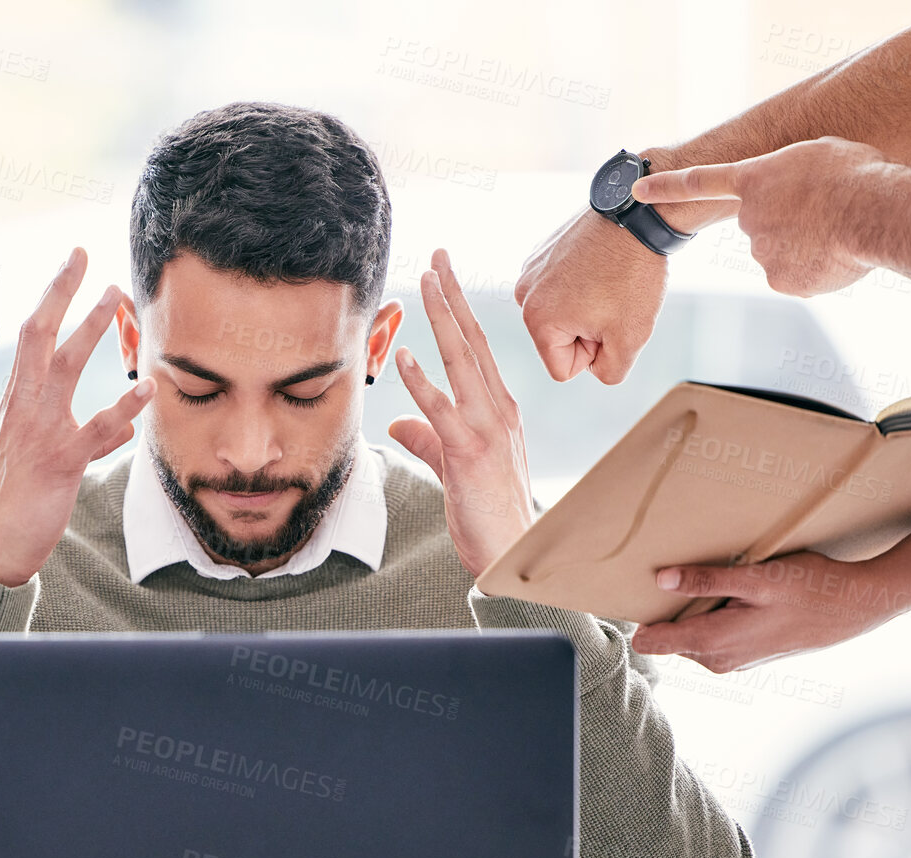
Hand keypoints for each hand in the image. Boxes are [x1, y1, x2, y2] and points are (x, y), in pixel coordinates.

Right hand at [0, 248, 153, 587]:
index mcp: (18, 401)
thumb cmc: (17, 499)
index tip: (73, 262)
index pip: (32, 336)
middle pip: (39, 336)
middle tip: (86, 256)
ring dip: (90, 328)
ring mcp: (40, 432)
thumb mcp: (43, 458)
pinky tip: (147, 387)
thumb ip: (82, 438)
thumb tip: (119, 432)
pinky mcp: (60, 462)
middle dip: (62, 292)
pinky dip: (123, 406)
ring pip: (64, 368)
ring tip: (116, 297)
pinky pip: (95, 429)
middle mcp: (24, 408)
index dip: (52, 295)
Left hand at [389, 249, 536, 576]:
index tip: (444, 275)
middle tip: (439, 255)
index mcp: (498, 408)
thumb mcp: (453, 464)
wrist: (512, 550)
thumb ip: (426, 437)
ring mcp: (487, 428)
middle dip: (454, 295)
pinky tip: (404, 355)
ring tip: (427, 282)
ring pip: (462, 361)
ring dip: (443, 319)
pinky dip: (422, 382)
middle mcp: (498, 409)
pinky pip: (442, 409)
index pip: (475, 347)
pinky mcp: (470, 452)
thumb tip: (398, 420)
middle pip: (472, 340)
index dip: (459, 308)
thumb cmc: (487, 511)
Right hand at [513, 206, 668, 383]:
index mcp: (536, 321)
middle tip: (611, 299)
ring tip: (607, 281)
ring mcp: (530, 270)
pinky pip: (562, 287)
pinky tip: (600, 265)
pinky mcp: (542, 252)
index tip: (609, 322)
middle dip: (587, 330)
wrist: (637, 214)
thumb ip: (608, 372)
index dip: (594, 355)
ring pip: (561, 314)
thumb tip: (593, 367)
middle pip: (558, 341)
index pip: (562, 370)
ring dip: (585, 306)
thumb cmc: (632, 277)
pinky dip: (582, 282)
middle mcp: (523, 295)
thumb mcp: (630, 340)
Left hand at [630, 551, 894, 671]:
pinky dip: (713, 616)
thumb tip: (660, 579)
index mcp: (711, 642)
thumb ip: (706, 581)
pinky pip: (711, 636)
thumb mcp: (756, 578)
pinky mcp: (743, 656)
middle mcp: (716, 659)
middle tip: (684, 574)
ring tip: (717, 582)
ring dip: (694, 611)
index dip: (640, 615)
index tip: (637, 591)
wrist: (853, 608)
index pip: (650, 640)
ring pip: (690, 635)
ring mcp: (730, 661)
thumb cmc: (808, 588)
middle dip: (670, 608)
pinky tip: (734, 596)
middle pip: (668, 635)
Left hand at [633, 137, 884, 295]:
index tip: (637, 189)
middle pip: (762, 224)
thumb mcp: (818, 154)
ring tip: (836, 231)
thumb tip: (789, 201)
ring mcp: (761, 251)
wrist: (876, 211)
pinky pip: (796, 276)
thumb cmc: (856, 174)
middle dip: (788, 222)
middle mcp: (748, 217)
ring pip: (781, 251)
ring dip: (806, 245)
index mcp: (754, 179)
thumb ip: (790, 175)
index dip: (666, 186)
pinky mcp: (779, 280)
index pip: (699, 182)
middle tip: (823, 212)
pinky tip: (836, 255)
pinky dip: (816, 270)